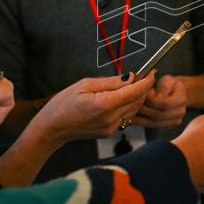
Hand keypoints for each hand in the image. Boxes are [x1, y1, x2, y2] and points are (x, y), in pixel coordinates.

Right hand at [32, 72, 155, 144]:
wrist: (52, 129)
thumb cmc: (63, 103)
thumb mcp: (85, 85)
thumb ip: (110, 82)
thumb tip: (130, 77)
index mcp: (105, 104)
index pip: (134, 91)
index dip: (146, 81)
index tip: (152, 71)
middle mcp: (111, 118)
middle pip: (137, 101)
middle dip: (144, 88)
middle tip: (147, 75)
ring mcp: (111, 128)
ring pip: (133, 110)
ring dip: (138, 97)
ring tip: (137, 84)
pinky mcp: (109, 132)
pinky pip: (125, 117)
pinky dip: (129, 106)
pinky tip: (124, 98)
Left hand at [136, 74, 187, 128]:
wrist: (175, 92)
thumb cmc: (170, 84)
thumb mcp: (168, 80)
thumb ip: (162, 87)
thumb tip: (152, 96)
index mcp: (181, 100)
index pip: (165, 104)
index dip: (151, 100)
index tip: (141, 94)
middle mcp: (180, 113)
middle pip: (158, 115)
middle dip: (143, 109)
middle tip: (131, 102)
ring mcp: (173, 122)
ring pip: (153, 123)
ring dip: (139, 117)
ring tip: (130, 110)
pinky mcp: (165, 126)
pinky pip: (151, 126)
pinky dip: (140, 122)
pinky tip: (131, 117)